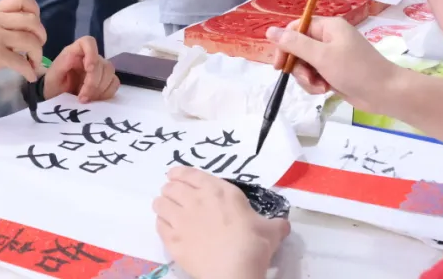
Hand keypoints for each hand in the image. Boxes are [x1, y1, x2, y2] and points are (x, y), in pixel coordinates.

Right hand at [0, 0, 46, 92]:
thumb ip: (3, 24)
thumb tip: (29, 31)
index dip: (35, 11)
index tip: (33, 27)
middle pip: (32, 20)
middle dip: (41, 36)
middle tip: (37, 47)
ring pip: (31, 41)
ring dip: (38, 55)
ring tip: (33, 64)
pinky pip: (22, 62)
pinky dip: (30, 71)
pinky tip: (29, 76)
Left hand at [43, 36, 118, 101]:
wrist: (57, 99)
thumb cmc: (53, 85)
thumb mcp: (52, 77)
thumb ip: (61, 64)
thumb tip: (74, 56)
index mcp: (75, 52)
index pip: (88, 42)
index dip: (92, 53)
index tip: (89, 69)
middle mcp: (90, 57)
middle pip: (101, 64)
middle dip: (93, 83)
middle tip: (82, 98)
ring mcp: (100, 69)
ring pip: (110, 73)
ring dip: (100, 89)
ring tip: (87, 100)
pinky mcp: (106, 81)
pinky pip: (114, 84)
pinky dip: (106, 93)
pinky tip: (95, 100)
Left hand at [154, 168, 288, 278]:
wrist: (234, 270)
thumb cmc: (253, 244)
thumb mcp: (270, 230)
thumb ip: (275, 224)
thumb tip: (284, 225)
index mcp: (218, 190)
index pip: (190, 174)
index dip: (180, 173)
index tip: (175, 175)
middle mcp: (195, 200)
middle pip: (171, 186)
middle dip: (170, 188)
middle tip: (172, 194)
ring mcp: (181, 219)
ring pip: (161, 203)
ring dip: (162, 204)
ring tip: (165, 208)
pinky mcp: (172, 239)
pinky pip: (159, 224)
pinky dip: (161, 223)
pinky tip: (166, 227)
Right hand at [266, 18, 402, 113]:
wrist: (385, 93)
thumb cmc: (355, 70)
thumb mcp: (322, 56)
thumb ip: (294, 44)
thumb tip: (269, 31)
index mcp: (328, 27)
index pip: (296, 29)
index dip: (285, 46)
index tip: (279, 65)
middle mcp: (329, 38)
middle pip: (298, 49)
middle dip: (299, 67)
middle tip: (307, 79)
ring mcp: (332, 56)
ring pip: (305, 65)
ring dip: (307, 78)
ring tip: (320, 87)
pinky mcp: (334, 71)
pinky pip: (314, 75)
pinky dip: (316, 84)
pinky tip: (325, 90)